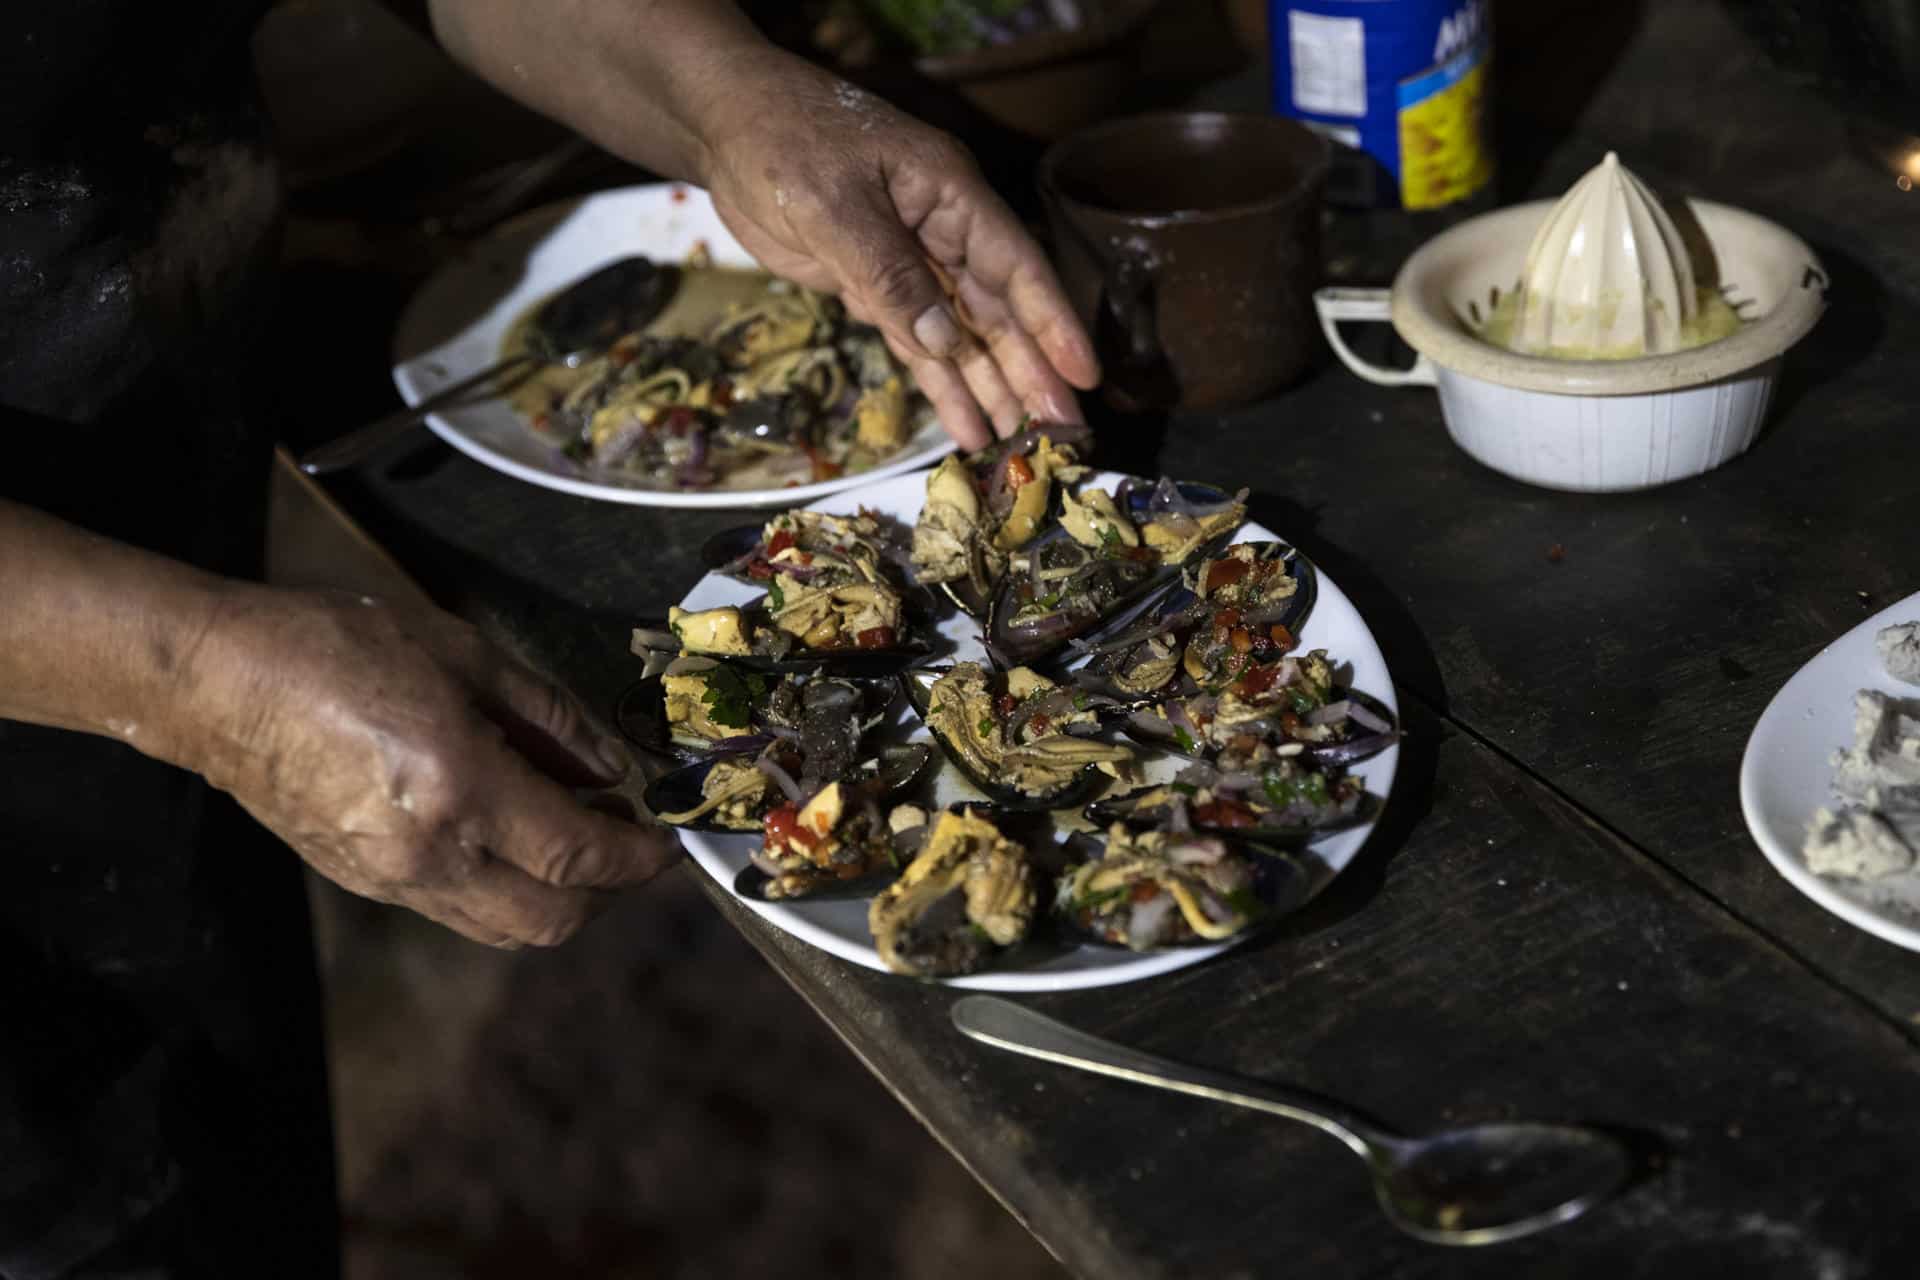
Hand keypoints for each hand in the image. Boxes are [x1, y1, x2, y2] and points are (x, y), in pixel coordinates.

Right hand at [177, 587, 678, 947]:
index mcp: (460, 789)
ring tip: (577, 837)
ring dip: (558, 898)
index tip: (668, 840)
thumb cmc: (335, 644)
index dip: (638, 857)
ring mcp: (391, 879)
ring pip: (505, 928)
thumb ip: (549, 717)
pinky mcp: (364, 882)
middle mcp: (429, 854)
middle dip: (608, 891)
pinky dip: (505, 889)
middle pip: (552, 918)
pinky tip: (514, 836)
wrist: (216, 681)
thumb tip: (610, 768)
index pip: (580, 856)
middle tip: (630, 842)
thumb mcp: (463, 653)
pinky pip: (459, 911)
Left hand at [697, 55, 1099, 449]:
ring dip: (990, 389)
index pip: (1016, 267)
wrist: (726, 129)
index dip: (1052, 323)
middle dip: (1029, 373)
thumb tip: (943, 342)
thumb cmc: (784, 143)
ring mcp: (912, 264)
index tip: (1082, 375)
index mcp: (949, 196)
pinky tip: (966, 427)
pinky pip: (919, 345)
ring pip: (962, 337)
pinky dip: (941, 385)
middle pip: (998, 313)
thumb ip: (890, 275)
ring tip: (1016, 446)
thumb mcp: (834, 205)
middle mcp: (943, 233)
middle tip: (1058, 433)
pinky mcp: (876, 289)